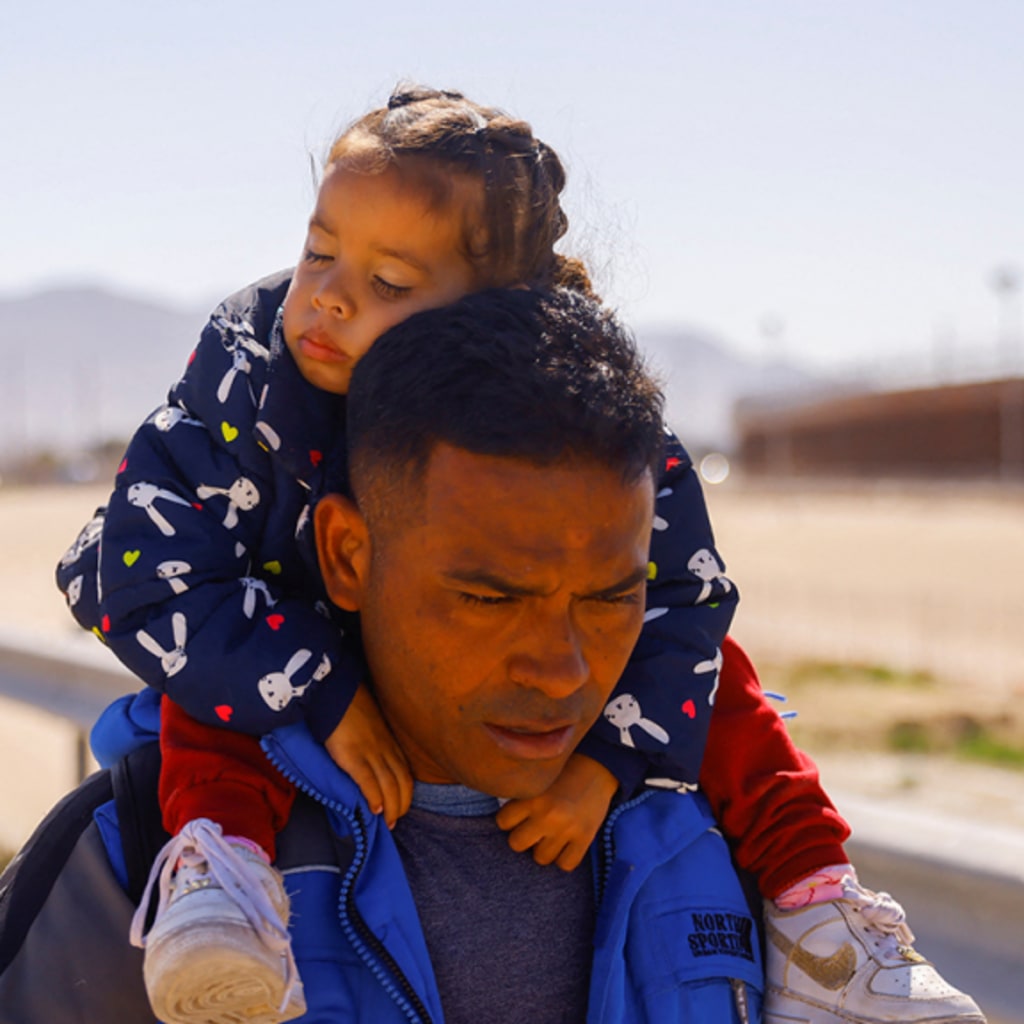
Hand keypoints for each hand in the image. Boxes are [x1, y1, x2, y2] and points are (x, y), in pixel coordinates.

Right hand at [323, 682, 412, 827]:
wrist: (335, 693)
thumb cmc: (351, 708)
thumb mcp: (371, 727)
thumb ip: (376, 744)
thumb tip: (372, 763)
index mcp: (389, 744)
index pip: (406, 775)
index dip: (406, 795)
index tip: (400, 809)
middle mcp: (384, 750)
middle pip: (401, 783)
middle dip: (400, 806)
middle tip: (393, 823)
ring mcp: (369, 752)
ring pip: (389, 785)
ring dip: (390, 808)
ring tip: (387, 823)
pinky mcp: (352, 755)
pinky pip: (367, 779)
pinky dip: (373, 796)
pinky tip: (374, 810)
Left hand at [495, 753, 617, 870]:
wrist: (598, 767)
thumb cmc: (564, 771)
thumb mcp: (539, 779)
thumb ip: (523, 798)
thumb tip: (506, 821)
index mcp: (533, 796)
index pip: (503, 821)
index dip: (509, 819)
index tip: (518, 815)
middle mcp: (547, 814)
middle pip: (516, 843)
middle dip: (523, 836)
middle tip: (533, 828)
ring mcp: (566, 829)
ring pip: (540, 858)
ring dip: (544, 848)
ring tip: (551, 835)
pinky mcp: (585, 838)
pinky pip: (566, 864)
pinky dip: (564, 858)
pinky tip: (566, 844)